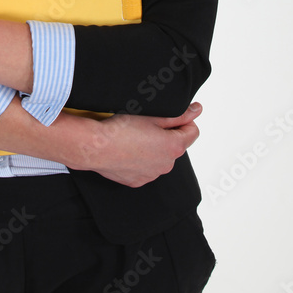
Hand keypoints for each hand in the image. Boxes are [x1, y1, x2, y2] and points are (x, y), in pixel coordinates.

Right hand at [80, 103, 202, 187]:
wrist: (96, 146)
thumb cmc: (121, 129)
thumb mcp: (153, 116)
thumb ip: (179, 115)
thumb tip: (196, 110)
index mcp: (173, 147)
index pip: (192, 132)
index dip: (184, 121)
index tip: (172, 116)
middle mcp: (166, 165)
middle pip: (175, 146)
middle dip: (167, 135)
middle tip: (147, 124)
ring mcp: (152, 175)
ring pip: (160, 158)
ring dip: (154, 148)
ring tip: (135, 137)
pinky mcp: (137, 181)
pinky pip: (145, 169)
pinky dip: (141, 160)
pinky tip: (128, 150)